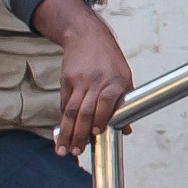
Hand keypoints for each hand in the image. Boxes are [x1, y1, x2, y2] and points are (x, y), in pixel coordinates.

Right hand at [32, 0, 133, 155]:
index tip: (95, 135)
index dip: (100, 118)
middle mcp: (96, 81)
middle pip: (85, 111)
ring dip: (67, 132)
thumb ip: (125, 103)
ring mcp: (79, 80)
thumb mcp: (125, 77)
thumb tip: (125, 131)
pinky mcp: (66, 80)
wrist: (87, 36)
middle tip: (76, 152)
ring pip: (70, 110)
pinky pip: (64, 103)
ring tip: (64, 150)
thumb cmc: (111, 60)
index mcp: (115, 80)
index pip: (106, 101)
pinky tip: (62, 133)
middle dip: (79, 134)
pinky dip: (63, 120)